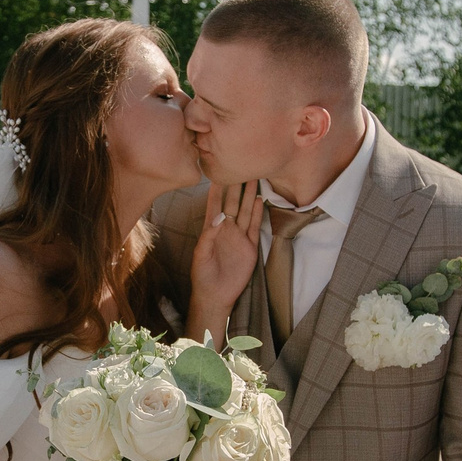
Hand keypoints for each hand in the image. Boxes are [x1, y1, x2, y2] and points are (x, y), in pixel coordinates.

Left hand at [189, 182, 264, 336]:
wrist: (215, 295)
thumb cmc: (202, 275)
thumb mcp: (201, 254)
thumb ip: (209, 235)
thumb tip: (220, 217)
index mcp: (211, 229)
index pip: (214, 204)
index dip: (217, 188)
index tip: (219, 171)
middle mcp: (226, 229)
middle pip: (233, 203)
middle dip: (237, 185)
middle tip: (241, 165)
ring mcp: (238, 236)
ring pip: (246, 211)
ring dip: (250, 195)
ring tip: (254, 177)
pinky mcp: (249, 246)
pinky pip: (254, 226)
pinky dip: (257, 213)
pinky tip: (260, 200)